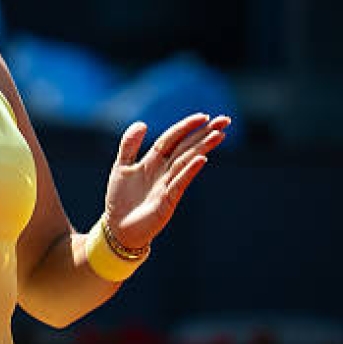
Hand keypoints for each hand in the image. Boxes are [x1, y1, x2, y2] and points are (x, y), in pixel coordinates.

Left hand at [104, 113, 231, 249]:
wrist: (117, 227)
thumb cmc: (120, 198)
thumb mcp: (121, 167)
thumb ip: (129, 145)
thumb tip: (143, 123)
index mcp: (153, 161)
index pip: (173, 139)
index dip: (186, 127)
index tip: (204, 116)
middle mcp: (164, 170)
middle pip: (186, 147)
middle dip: (204, 134)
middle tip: (225, 121)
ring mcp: (168, 184)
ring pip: (187, 161)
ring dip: (202, 147)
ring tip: (218, 134)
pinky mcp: (168, 200)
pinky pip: (180, 182)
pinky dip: (189, 170)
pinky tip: (201, 159)